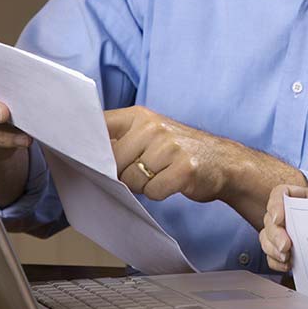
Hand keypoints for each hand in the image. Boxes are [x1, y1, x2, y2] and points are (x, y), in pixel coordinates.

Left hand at [105, 106, 306, 226]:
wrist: (223, 162)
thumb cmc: (179, 151)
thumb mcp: (149, 133)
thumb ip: (119, 138)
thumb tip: (85, 156)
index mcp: (139, 115)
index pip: (99, 126)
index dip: (88, 145)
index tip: (84, 155)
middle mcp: (153, 127)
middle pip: (113, 162)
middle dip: (123, 174)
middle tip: (144, 170)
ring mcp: (169, 146)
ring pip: (132, 180)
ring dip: (143, 185)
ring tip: (160, 175)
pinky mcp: (183, 168)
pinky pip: (153, 191)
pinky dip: (160, 193)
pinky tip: (172, 182)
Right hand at [258, 184, 307, 271]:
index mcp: (306, 198)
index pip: (281, 194)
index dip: (275, 204)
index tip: (279, 219)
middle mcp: (293, 214)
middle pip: (270, 218)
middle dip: (275, 234)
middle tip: (285, 247)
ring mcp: (287, 232)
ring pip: (266, 237)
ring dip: (272, 249)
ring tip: (287, 258)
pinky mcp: (286, 249)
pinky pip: (271, 254)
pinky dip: (275, 261)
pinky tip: (288, 265)